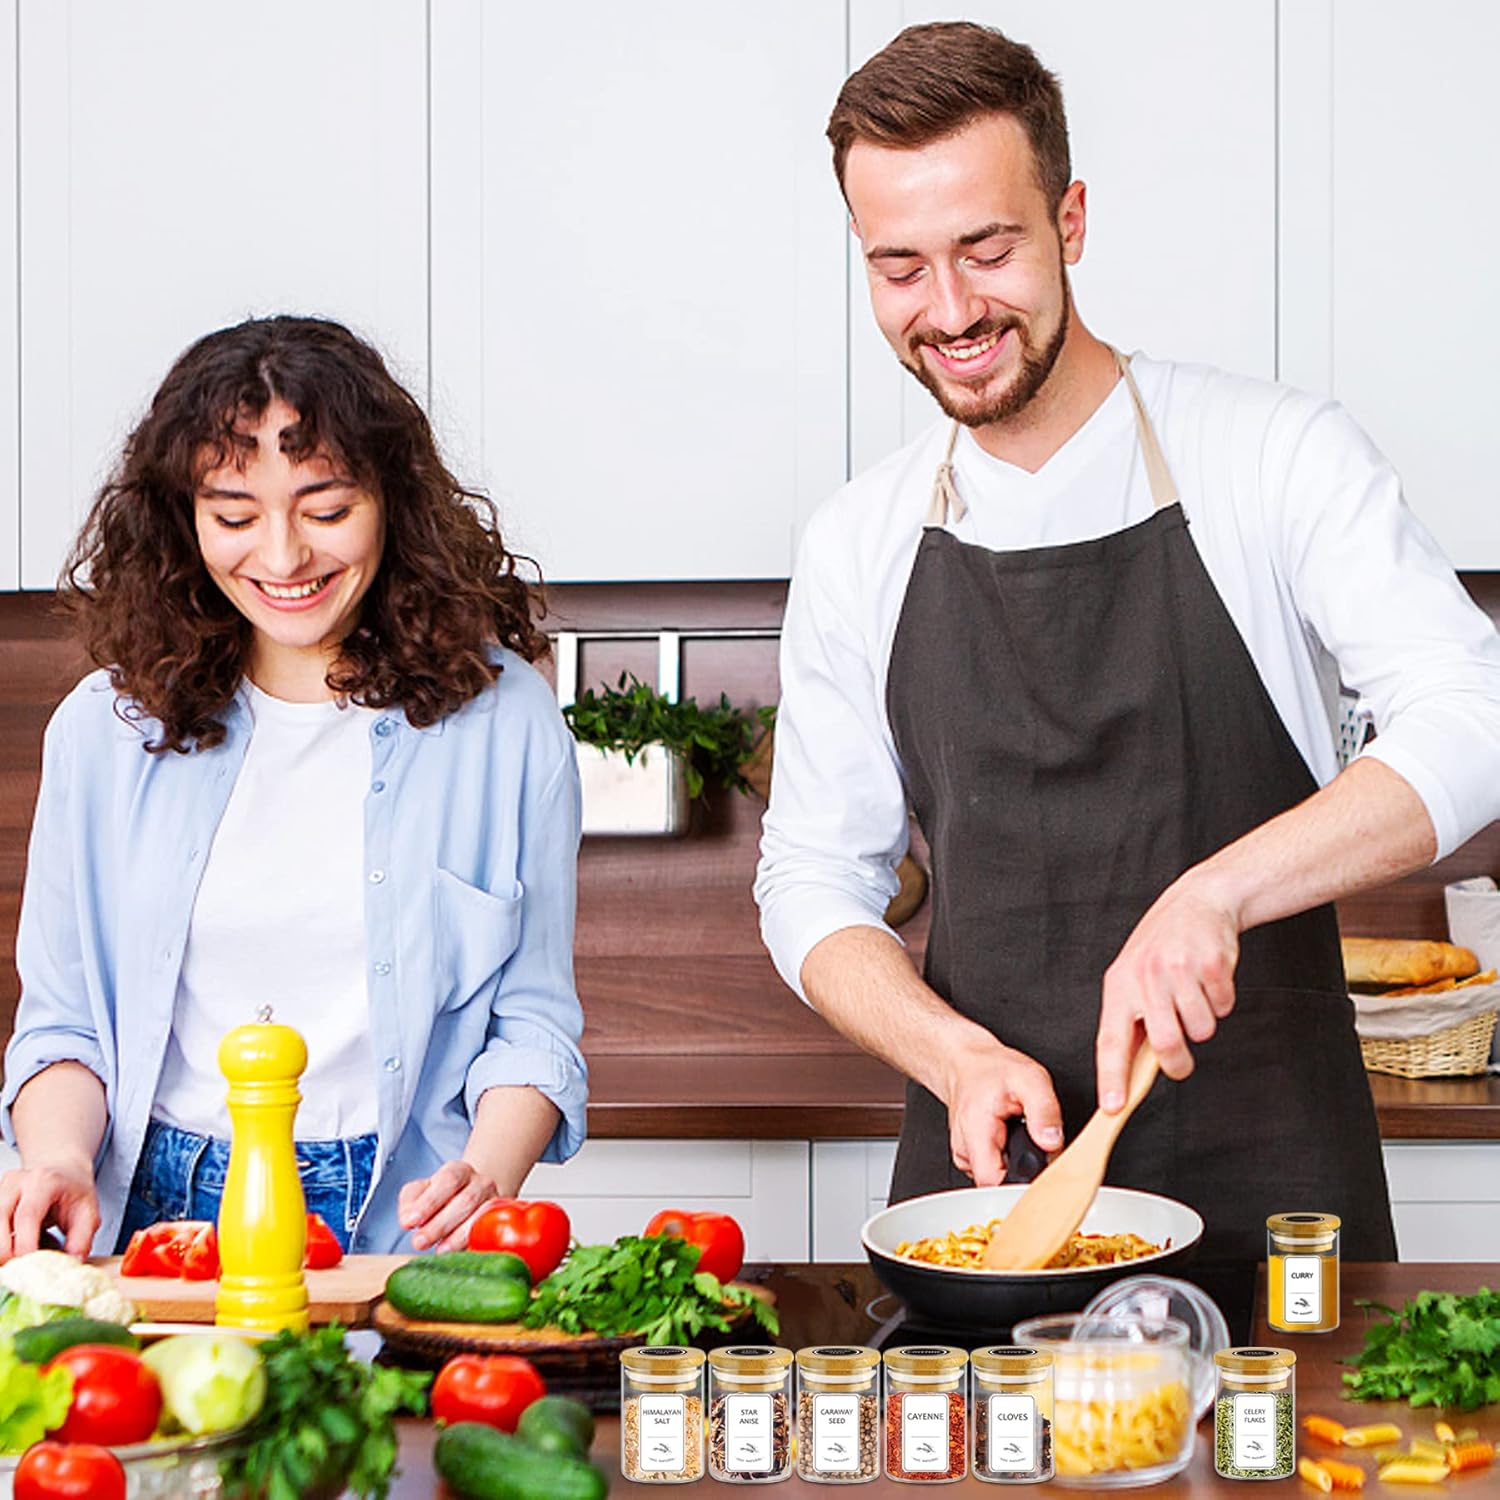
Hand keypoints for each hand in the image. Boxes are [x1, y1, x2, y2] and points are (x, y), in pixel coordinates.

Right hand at [0, 1156, 99, 1259]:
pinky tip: (13, 1247)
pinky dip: (1, 1244)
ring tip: (21, 1257)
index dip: (26, 1245)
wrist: (61, 1172)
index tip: (34, 1267)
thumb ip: (82, 1239)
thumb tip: (72, 1263)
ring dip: (2, 1249)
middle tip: (26, 1268)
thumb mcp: (88, 1212)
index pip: (27, 1216)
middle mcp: (16, 1182)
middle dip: (8, 1253)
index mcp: (43, 1182)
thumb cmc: (73, 1193)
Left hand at [397, 1160, 498, 1251]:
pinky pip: (491, 1233)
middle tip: (419, 1242)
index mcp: (459, 1171)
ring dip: (458, 1237)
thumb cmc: (442, 1197)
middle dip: (440, 1224)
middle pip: (465, 1201)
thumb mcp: (421, 1192)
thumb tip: (407, 1220)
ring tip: (439, 1251)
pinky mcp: (501, 1223)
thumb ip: (410, 1202)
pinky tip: (460, 1253)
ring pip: (481, 1218)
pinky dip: (474, 1244)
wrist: (474, 1198)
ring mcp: (495, 1203)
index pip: (448, 1180)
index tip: (411, 1222)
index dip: (429, 1201)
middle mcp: (481, 1183)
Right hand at [941, 1037, 1063, 1185]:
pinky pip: (996, 1172)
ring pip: (999, 1180)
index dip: (1022, 1185)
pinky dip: (1011, 1161)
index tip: (1041, 1176)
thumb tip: (1053, 1142)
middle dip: (1028, 1173)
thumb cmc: (992, 1069)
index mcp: (976, 1131)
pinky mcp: (973, 1159)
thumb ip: (1044, 1110)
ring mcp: (967, 1157)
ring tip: (1023, 1137)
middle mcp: (965, 1149)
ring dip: (1019, 1166)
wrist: (967, 1064)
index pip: (994, 1183)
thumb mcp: (1029, 1078)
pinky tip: (1012, 1141)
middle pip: (1000, 1185)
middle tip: (1038, 1146)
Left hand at [1097, 876, 1239, 1109]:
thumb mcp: (1132, 977)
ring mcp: (1179, 969)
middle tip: (1180, 1061)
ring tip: (1193, 994)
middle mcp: (1146, 977)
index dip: (1111, 1076)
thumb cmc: (1160, 947)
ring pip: (1202, 1029)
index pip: (1111, 1039)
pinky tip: (1209, 978)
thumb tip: (1130, 1074)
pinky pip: (1224, 1007)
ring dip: (1204, 1022)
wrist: (1197, 902)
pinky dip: (1222, 1001)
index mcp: (1119, 985)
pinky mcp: (1212, 964)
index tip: (1112, 1107)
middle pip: (1167, 1043)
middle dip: (1178, 1062)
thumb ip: (1131, 1020)